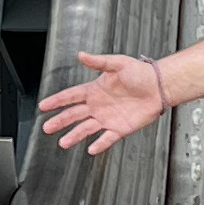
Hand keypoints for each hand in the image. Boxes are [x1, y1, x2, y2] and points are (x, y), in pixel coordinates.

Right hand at [37, 50, 171, 154]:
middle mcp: (98, 105)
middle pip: (74, 114)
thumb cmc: (141, 73)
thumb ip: (98, 62)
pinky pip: (107, 138)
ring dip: (74, 135)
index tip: (44, 106)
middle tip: (47, 127)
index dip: (57, 101)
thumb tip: (82, 55)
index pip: (71, 96)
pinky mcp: (120, 127)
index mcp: (95, 90)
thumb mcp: (117, 63)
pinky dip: (99, 144)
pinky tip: (91, 149)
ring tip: (63, 142)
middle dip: (60, 121)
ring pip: (86, 128)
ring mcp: (108, 118)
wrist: (159, 86)